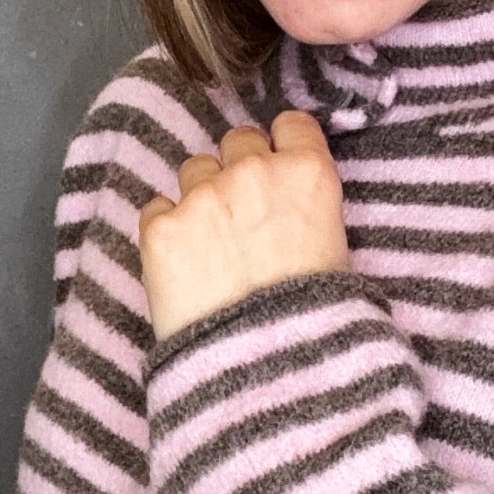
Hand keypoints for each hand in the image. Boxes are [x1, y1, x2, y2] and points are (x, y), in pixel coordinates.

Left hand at [139, 111, 349, 342]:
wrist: (265, 370)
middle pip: (237, 141)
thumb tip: (288, 200)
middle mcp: (253, 171)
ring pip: (193, 170)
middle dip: (238, 170)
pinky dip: (167, 230)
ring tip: (210, 246)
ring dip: (200, 196)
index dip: (281, 146)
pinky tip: (183, 265)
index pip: (290, 124)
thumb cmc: (315, 320)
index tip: (277, 166)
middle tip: (242, 216)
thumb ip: (308, 205)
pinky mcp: (160, 227)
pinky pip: (156, 208)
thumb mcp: (337, 250)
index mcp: (308, 173)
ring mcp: (202, 196)